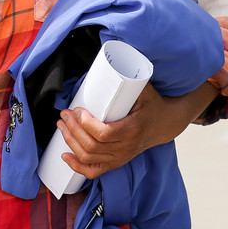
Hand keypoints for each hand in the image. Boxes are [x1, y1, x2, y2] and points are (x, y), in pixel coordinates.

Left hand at [58, 81, 216, 178]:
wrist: (166, 123)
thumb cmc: (153, 104)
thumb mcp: (145, 88)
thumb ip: (130, 76)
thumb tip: (111, 57)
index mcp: (133, 129)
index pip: (104, 133)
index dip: (85, 124)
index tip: (77, 109)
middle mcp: (126, 148)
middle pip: (92, 146)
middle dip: (73, 130)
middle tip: (64, 114)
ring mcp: (121, 157)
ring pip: (90, 157)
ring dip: (71, 142)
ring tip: (61, 126)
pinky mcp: (116, 162)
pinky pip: (94, 171)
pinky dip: (78, 166)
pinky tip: (65, 156)